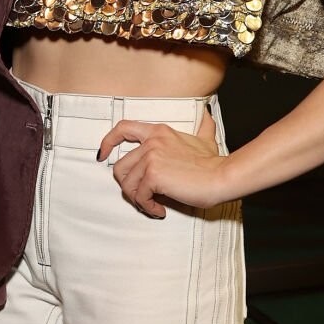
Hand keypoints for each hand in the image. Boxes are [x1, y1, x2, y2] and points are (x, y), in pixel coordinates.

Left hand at [96, 110, 228, 218]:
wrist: (221, 177)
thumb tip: (206, 114)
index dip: (108, 141)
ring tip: (153, 204)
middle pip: (120, 167)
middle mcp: (151, 142)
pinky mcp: (153, 175)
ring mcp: (151, 158)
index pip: (123, 128)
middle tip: (143, 196)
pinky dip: (148, 207)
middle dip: (128, 186)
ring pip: (127, 184)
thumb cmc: (213, 163)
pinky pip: (140, 196)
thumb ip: (202, 127)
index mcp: (158, 132)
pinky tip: (160, 209)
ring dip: (138, 199)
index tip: (102, 155)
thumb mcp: (204, 139)